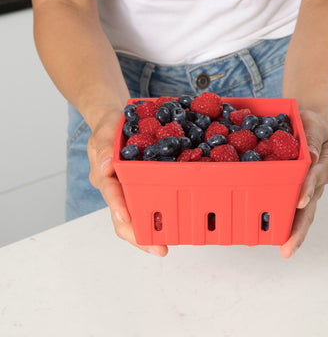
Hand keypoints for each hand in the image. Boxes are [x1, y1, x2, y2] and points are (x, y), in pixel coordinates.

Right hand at [87, 108, 167, 256]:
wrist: (115, 123)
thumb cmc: (108, 127)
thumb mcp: (104, 130)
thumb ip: (104, 147)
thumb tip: (106, 167)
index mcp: (105, 177)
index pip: (111, 195)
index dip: (119, 208)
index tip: (129, 219)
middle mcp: (117, 189)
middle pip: (123, 219)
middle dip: (140, 236)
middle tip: (161, 249)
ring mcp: (128, 192)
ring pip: (137, 217)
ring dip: (151, 232)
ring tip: (171, 244)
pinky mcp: (141, 188)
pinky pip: (150, 204)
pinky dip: (160, 215)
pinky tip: (176, 223)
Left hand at [280, 110, 327, 257]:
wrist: (309, 127)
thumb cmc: (311, 124)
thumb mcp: (314, 124)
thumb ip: (312, 139)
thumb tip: (311, 156)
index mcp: (323, 165)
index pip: (315, 179)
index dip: (307, 190)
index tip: (301, 201)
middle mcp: (317, 183)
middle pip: (309, 208)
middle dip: (299, 229)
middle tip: (288, 249)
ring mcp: (307, 191)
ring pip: (301, 214)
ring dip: (293, 232)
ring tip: (284, 249)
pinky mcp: (295, 191)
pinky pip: (288, 207)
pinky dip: (282, 220)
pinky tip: (269, 233)